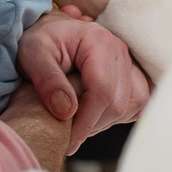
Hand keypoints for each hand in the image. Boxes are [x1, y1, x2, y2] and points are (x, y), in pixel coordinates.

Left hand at [17, 9, 149, 154]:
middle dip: (93, 125)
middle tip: (68, 134)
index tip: (68, 140)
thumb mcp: (33, 54)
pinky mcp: (131, 73)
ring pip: (132, 104)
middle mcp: (120, 51)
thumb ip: (48, 80)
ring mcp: (128, 62)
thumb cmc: (40, 41)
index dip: (86, 122)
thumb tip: (66, 111)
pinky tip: (96, 114)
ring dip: (107, 121)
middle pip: (118, 102)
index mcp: (99, 42)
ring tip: (80, 123)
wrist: (48, 31)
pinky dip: (120, 114)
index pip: (102, 92)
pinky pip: (138, 102)